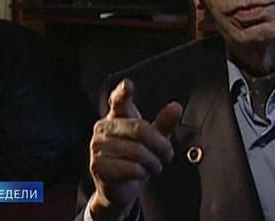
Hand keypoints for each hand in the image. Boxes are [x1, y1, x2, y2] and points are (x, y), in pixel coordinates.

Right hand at [89, 79, 182, 219]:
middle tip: (167, 155)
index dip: (123, 93)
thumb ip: (164, 123)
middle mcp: (103, 128)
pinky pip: (132, 168)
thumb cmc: (134, 159)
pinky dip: (143, 173)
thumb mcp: (153, 140)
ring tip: (154, 166)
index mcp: (116, 116)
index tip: (128, 85)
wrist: (117, 188)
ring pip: (138, 152)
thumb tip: (176, 107)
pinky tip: (140, 174)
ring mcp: (98, 147)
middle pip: (140, 129)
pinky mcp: (98, 166)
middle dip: (160, 145)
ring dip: (153, 163)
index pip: (119, 101)